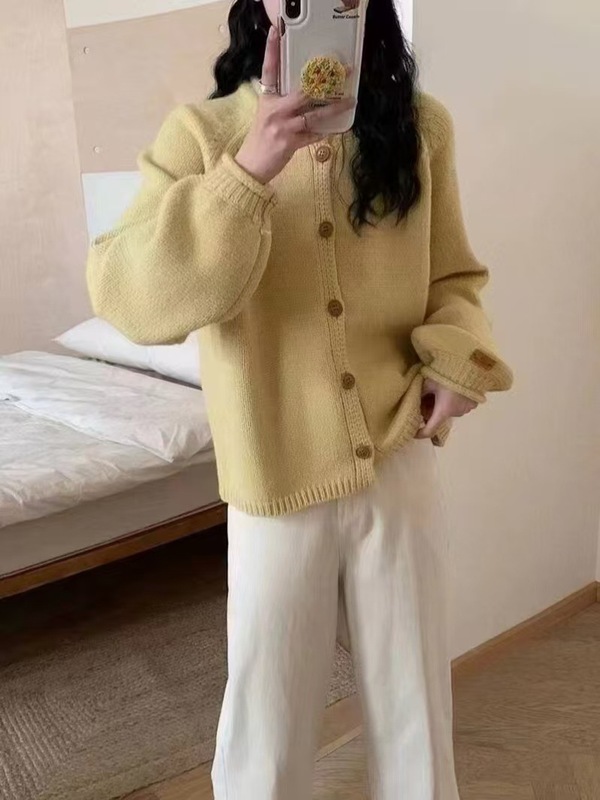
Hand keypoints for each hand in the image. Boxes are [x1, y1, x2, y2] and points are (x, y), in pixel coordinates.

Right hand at [235, 27, 355, 184]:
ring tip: (349, 102)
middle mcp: (274, 110)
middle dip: (324, 82)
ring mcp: (283, 127)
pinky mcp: (290, 143)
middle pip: (302, 91)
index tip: (276, 31)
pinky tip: (338, 128)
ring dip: (334, 108)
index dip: (271, 50)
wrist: (251, 166)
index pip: (268, 70)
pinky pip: (313, 135)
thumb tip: (305, 92)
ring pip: (314, 114)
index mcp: (267, 99)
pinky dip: (326, 132)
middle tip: (344, 71)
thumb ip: (281, 102)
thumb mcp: (266, 114)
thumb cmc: (260, 139)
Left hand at [416, 378, 477, 439]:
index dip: (420, 434)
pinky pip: (459, 406)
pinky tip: (450, 389)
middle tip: (424, 398)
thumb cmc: (447, 374)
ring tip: (438, 390)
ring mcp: (466, 409)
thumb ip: (420, 393)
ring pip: (448, 411)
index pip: (429, 431)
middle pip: (438, 418)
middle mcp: (455, 414)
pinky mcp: (473, 403)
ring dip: (441, 405)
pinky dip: (452, 401)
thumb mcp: (428, 383)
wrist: (471, 365)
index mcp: (443, 411)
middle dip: (429, 411)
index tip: (413, 433)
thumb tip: (414, 399)